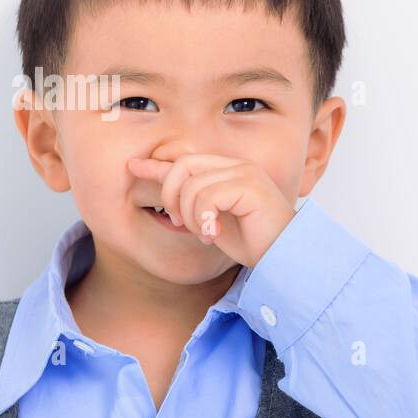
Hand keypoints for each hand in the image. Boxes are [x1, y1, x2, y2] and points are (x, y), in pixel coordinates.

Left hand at [126, 154, 296, 266]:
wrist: (284, 258)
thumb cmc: (254, 242)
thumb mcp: (211, 220)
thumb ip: (190, 201)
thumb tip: (160, 187)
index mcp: (230, 170)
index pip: (186, 160)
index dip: (157, 164)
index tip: (134, 167)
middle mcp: (238, 166)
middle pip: (183, 166)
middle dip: (171, 196)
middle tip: (182, 223)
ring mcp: (246, 174)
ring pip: (192, 185)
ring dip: (191, 215)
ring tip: (207, 233)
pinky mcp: (251, 187)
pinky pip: (208, 197)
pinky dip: (204, 219)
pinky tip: (215, 234)